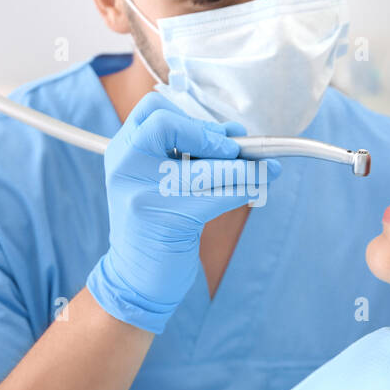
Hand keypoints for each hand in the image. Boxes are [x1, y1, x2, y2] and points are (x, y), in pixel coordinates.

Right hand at [86, 92, 279, 332]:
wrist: (135, 278)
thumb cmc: (157, 225)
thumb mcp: (159, 182)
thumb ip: (188, 154)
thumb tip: (235, 132)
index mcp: (122, 151)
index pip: (152, 111)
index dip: (190, 118)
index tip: (218, 135)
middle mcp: (125, 167)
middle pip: (167, 125)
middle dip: (209, 135)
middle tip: (234, 151)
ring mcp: (142, 194)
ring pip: (203, 167)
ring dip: (243, 168)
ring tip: (266, 170)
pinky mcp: (166, 220)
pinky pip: (216, 196)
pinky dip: (243, 189)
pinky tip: (257, 189)